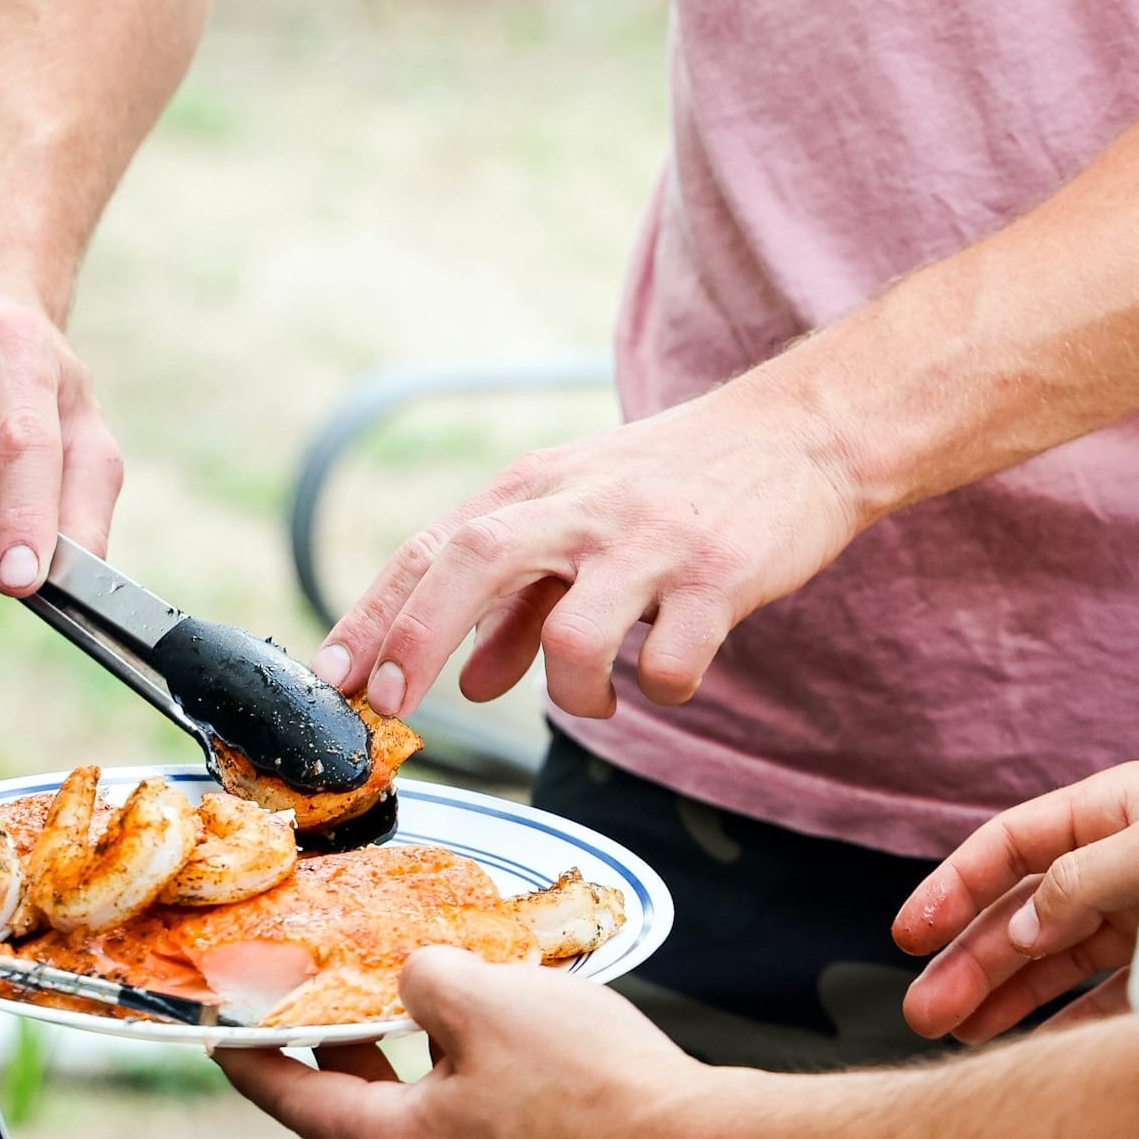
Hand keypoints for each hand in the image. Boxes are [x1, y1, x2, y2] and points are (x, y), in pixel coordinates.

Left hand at [215, 949, 709, 1138]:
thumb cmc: (586, 1080)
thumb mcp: (485, 995)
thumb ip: (424, 977)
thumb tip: (417, 983)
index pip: (299, 1103)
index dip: (256, 1064)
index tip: (224, 1042)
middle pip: (369, 1116)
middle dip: (358, 1054)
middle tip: (350, 1002)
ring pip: (437, 1129)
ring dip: (435, 1075)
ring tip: (461, 1016)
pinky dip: (488, 1103)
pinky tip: (527, 1062)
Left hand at [309, 376, 863, 718]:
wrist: (805, 434)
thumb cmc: (680, 484)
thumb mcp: (587, 524)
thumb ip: (523, 605)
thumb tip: (472, 680)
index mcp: (539, 489)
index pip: (433, 547)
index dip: (376, 614)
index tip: (334, 678)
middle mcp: (584, 508)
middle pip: (475, 560)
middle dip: (419, 637)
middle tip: (397, 704)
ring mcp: (652, 542)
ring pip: (575, 635)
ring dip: (571, 692)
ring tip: (595, 698)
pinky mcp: (720, 577)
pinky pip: (672, 663)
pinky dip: (664, 690)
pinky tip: (674, 675)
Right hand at [893, 762, 1138, 1043]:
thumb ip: (1081, 883)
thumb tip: (1020, 932)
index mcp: (1110, 812)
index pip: (1009, 846)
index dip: (953, 887)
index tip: (911, 935)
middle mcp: (1117, 864)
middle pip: (1020, 912)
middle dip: (967, 961)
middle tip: (922, 1013)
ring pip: (1054, 957)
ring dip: (1002, 995)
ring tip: (955, 1034)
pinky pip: (1109, 997)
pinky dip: (1070, 1022)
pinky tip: (1031, 1050)